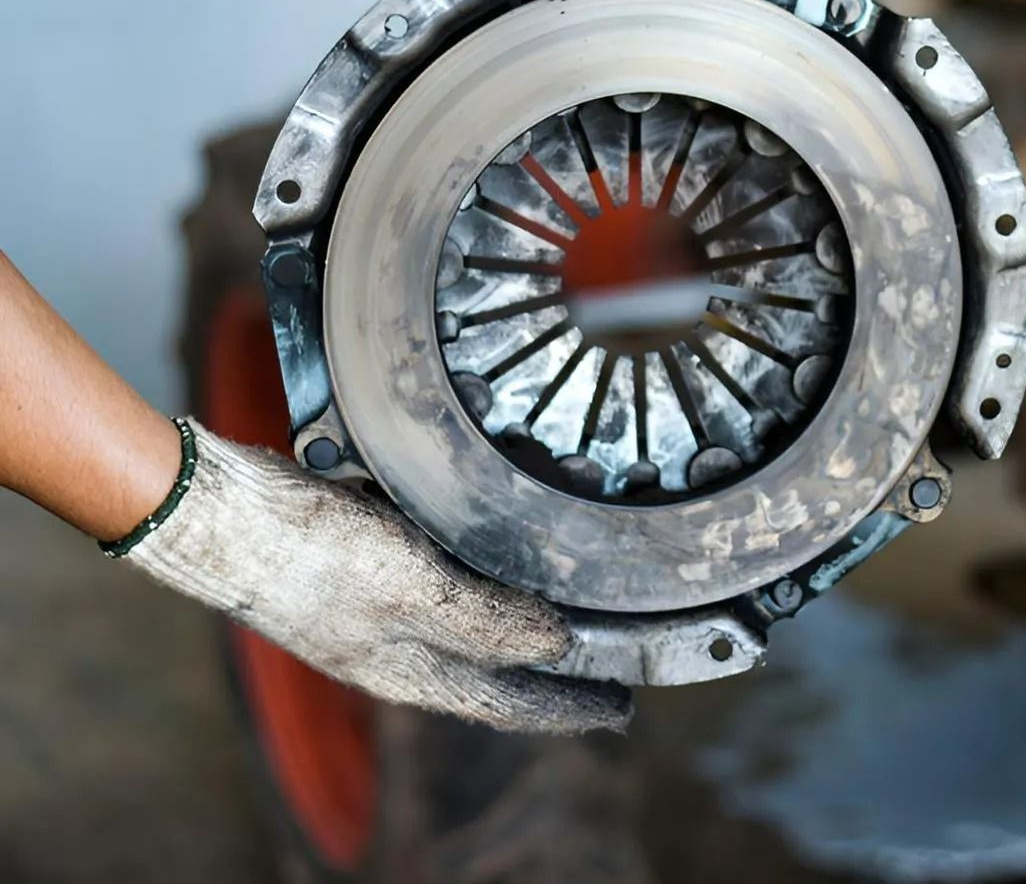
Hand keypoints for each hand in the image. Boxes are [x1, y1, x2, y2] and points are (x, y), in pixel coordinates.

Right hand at [121, 422, 630, 733]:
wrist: (211, 511)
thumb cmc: (305, 553)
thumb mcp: (412, 587)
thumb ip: (485, 621)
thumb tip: (555, 648)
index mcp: (407, 668)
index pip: (505, 703)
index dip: (566, 707)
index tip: (620, 709)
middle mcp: (392, 647)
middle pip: (488, 669)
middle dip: (548, 672)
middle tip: (609, 665)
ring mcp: (369, 609)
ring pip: (462, 626)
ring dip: (516, 621)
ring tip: (568, 610)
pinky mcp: (355, 565)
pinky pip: (434, 581)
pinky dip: (476, 577)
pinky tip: (492, 550)